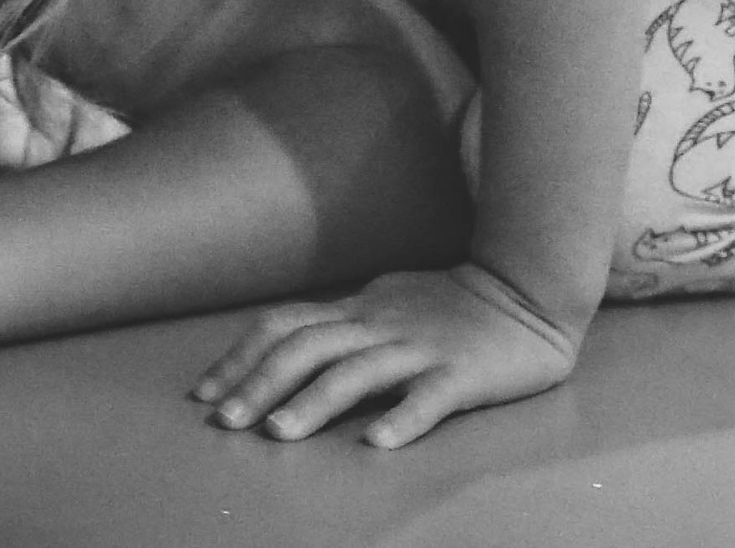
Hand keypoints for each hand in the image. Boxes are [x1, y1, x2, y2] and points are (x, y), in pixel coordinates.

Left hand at [192, 262, 582, 450]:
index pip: (286, 326)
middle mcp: (382, 324)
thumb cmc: (455, 304)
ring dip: (313, 402)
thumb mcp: (388, 301)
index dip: (242, 357)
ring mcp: (423, 347)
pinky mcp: (464, 374)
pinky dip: (401, 418)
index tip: (204, 393)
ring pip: (358, 371)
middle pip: (309, 348)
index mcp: (360, 309)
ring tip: (277, 435)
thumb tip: (287, 343)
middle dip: (261, 384)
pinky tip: (376, 443)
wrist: (530, 291)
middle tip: (226, 422)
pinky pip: (430, 396)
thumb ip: (343, 323)